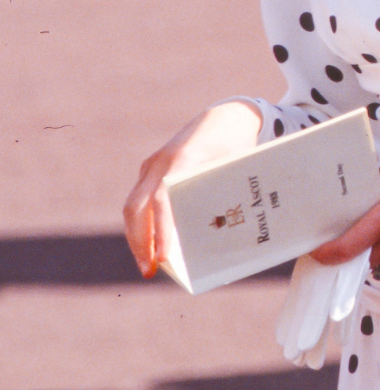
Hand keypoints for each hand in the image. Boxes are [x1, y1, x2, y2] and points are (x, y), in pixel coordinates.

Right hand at [123, 100, 262, 278]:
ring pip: (133, 206)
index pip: (162, 200)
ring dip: (136, 237)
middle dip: (140, 241)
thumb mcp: (236, 169)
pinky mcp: (151, 171)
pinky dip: (141, 226)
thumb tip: (222, 243)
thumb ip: (228, 198)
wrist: (226, 118)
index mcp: (182, 160)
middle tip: (150, 271)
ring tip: (148, 266)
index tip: (163, 257)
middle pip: (137, 207)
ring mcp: (152, 166)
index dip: (161, 230)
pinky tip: (150, 247)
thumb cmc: (235, 146)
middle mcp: (160, 163)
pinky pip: (138, 202)